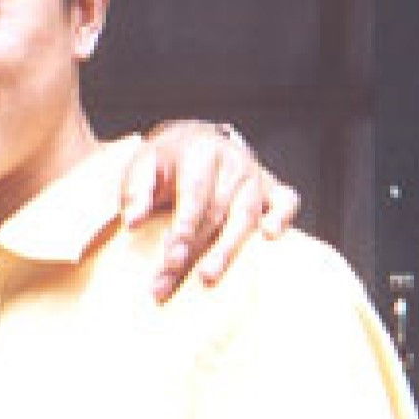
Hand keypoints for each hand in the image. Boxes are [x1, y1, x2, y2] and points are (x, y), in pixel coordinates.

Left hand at [123, 119, 300, 300]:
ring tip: (209, 277)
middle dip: (195, 251)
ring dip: (228, 249)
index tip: (171, 257)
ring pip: (246, 216)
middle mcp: (232, 164)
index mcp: (200, 154)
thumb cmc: (167, 160)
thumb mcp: (142, 164)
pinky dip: (282, 217)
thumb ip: (135, 192)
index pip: (195, 194)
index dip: (184, 227)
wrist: (195, 139)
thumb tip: (133, 223)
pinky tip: (272, 236)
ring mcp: (254, 177)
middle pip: (216, 214)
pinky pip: (286, 201)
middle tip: (173, 279)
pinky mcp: (271, 187)